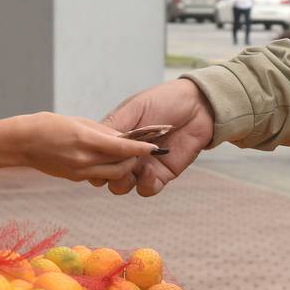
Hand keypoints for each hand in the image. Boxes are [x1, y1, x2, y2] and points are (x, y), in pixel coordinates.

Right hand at [0, 113, 158, 184]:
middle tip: (141, 149)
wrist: (17, 142)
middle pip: (121, 165)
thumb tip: (122, 136)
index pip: (121, 146)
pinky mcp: (74, 178)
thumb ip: (101, 130)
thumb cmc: (45, 124)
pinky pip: (98, 177)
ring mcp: (79, 172)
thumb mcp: (76, 120)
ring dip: (123, 167)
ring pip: (113, 176)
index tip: (154, 146)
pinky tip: (107, 160)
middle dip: (135, 159)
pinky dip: (108, 169)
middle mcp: (84, 160)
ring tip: (126, 156)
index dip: (140, 147)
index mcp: (85, 140)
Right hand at [99, 80, 215, 196]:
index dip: (93, 159)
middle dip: (107, 172)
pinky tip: (150, 170)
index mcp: (115, 138)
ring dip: (123, 180)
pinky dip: (145, 183)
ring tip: (134, 166)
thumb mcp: (134, 108)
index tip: (96, 156)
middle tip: (117, 161)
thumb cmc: (163, 100)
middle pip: (105, 175)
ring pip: (121, 186)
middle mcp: (125, 154)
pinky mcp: (161, 175)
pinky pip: (146, 189)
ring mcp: (142, 166)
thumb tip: (92, 139)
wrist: (196, 105)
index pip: (95, 155)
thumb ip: (114, 124)